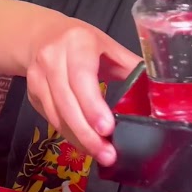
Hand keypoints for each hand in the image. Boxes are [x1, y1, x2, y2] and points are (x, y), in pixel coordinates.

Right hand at [22, 13, 140, 166]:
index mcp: (77, 42)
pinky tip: (85, 145)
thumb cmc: (82, 42)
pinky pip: (51, 120)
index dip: (93, 105)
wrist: (41, 36)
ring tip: (101, 155)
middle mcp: (52, 58)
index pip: (82, 77)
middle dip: (87, 133)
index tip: (108, 129)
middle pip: (67, 102)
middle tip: (107, 154)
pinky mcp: (32, 94)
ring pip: (57, 115)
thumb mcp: (108, 46)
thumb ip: (130, 66)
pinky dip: (69, 135)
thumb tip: (160, 90)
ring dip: (79, 139)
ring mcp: (38, 77)